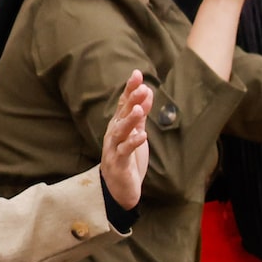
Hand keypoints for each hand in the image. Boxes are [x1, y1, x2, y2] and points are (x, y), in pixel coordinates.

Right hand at [100, 71, 154, 208]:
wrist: (120, 188)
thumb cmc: (128, 158)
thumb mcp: (137, 133)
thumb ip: (141, 114)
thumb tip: (147, 91)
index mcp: (118, 126)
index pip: (124, 104)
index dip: (130, 89)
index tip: (137, 73)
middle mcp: (113, 134)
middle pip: (122, 114)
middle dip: (131, 100)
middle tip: (141, 87)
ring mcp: (114, 148)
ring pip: (120, 132)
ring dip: (130, 120)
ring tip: (139, 109)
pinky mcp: (118, 163)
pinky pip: (125, 151)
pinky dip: (133, 142)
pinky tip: (142, 135)